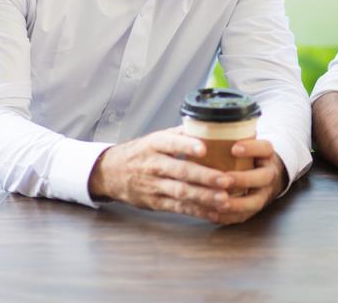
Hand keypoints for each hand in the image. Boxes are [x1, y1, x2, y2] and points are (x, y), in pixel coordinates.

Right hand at [87, 127, 236, 221]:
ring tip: (224, 198)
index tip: (203, 148)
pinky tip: (214, 213)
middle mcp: (153, 165)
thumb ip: (182, 133)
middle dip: (205, 176)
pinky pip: (178, 208)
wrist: (110, 173)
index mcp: (155, 144)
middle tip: (227, 179)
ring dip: (204, 196)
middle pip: (180, 171)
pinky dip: (197, 212)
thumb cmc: (142, 152)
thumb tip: (212, 125)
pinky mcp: (155, 203)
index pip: (171, 143)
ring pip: (181, 192)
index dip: (187, 145)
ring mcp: (154, 186)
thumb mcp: (157, 137)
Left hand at [208, 139, 286, 224]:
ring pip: (254, 201)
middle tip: (224, 179)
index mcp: (266, 154)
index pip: (264, 148)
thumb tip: (196, 123)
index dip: (251, 147)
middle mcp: (268, 174)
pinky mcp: (255, 208)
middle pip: (262, 177)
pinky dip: (228, 217)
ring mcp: (264, 193)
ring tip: (218, 202)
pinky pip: (244, 216)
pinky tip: (212, 215)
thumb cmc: (248, 155)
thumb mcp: (247, 142)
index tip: (234, 147)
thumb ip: (231, 134)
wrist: (267, 174)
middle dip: (242, 179)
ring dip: (236, 203)